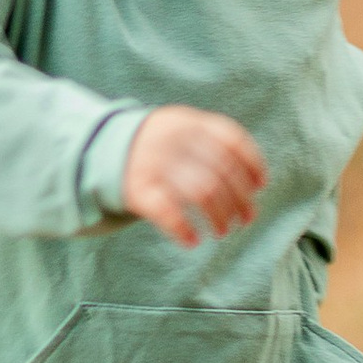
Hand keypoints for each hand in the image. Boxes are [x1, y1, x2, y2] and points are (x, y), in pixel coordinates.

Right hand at [121, 105, 267, 246]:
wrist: (103, 150)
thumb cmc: (160, 146)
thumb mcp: (183, 130)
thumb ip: (216, 147)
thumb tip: (256, 185)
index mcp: (187, 122)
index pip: (231, 140)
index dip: (252, 164)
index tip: (259, 186)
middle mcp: (172, 140)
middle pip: (220, 172)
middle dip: (240, 199)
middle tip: (246, 219)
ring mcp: (153, 163)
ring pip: (202, 193)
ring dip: (219, 216)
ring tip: (223, 231)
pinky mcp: (136, 189)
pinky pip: (167, 212)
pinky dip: (184, 230)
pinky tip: (193, 241)